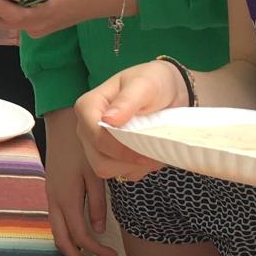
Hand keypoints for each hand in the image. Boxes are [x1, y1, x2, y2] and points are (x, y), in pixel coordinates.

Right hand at [41, 107, 124, 255]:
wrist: (64, 124)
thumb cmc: (83, 146)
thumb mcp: (96, 174)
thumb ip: (98, 203)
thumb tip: (99, 229)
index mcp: (66, 198)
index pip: (80, 235)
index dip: (95, 249)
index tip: (112, 254)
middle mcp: (54, 200)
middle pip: (61, 240)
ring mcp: (51, 196)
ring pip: (56, 231)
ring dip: (70, 249)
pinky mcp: (52, 191)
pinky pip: (56, 220)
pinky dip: (66, 235)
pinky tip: (79, 236)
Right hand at [70, 60, 182, 181]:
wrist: (169, 91)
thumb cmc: (154, 82)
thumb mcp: (145, 85)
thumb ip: (127, 101)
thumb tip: (109, 119)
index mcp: (88, 107)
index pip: (97, 138)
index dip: (121, 149)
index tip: (146, 149)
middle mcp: (86, 128)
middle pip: (99, 159)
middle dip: (128, 160)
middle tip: (153, 151)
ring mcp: (95, 144)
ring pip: (107, 169)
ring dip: (134, 166)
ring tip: (153, 150)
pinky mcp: (109, 156)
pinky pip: (120, 173)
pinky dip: (138, 168)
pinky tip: (149, 153)